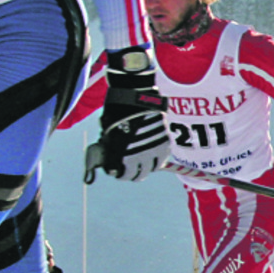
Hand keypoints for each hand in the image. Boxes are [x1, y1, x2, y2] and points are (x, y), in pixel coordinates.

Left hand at [86, 48, 167, 181]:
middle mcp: (141, 156)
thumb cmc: (117, 113)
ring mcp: (155, 150)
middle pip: (139, 175)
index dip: (119, 174)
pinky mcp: (165, 143)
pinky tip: (149, 154)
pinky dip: (155, 158)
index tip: (117, 171)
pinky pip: (161, 158)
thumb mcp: (108, 133)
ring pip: (151, 168)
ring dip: (145, 167)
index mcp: (124, 155)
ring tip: (140, 162)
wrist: (135, 97)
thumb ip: (110, 149)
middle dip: (132, 173)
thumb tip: (108, 159)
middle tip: (128, 168)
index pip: (123, 175)